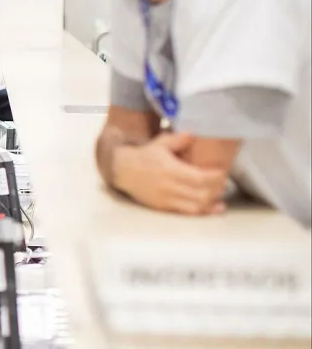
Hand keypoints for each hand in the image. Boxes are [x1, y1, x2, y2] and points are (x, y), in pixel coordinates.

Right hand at [113, 133, 227, 214]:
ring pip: (196, 206)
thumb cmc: (144, 156)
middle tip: (224, 182)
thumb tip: (193, 135)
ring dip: (212, 201)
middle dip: (217, 189)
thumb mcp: (159, 143)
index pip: (199, 178)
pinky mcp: (164, 207)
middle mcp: (169, 187)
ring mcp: (166, 199)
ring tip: (220, 194)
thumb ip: (178, 139)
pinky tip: (214, 207)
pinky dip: (204, 211)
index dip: (215, 177)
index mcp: (170, 170)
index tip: (223, 172)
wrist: (123, 171)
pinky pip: (187, 213)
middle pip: (201, 194)